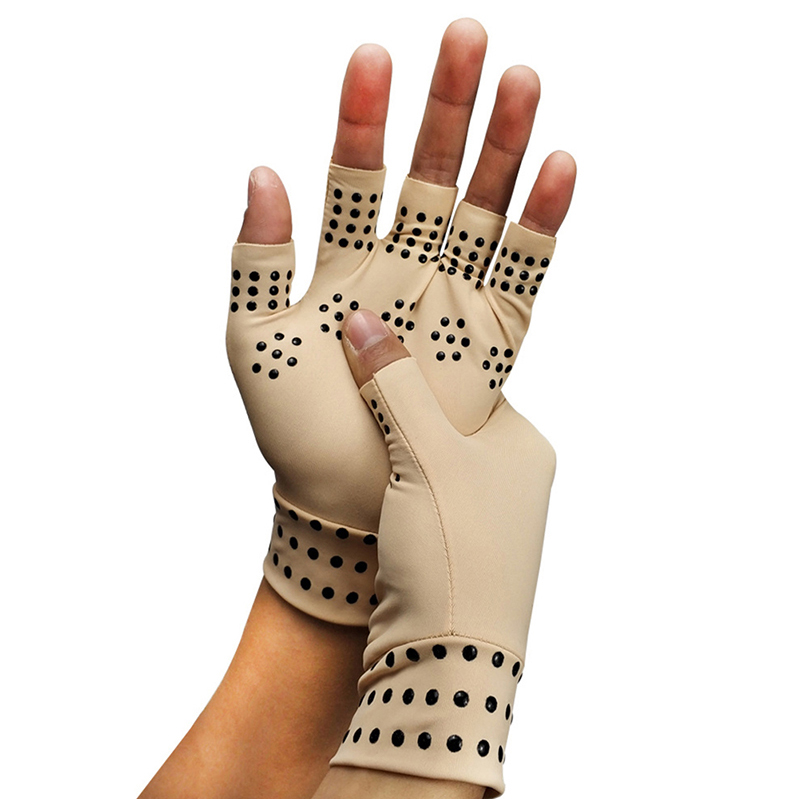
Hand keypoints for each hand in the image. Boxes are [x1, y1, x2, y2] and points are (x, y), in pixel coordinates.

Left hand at [228, 19, 574, 623]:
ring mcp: (452, 294)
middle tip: (465, 36)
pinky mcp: (495, 330)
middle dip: (447, 106)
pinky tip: (558, 165)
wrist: (345, 496)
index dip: (363, 115)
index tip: (372, 56)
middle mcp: (403, 266)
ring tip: (520, 79)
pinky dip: (541, 220)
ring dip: (503, 145)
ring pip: (484, 204)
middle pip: (430, 171)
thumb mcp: (254, 339)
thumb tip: (264, 170)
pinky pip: (525, 266)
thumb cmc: (294, 427)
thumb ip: (258, 258)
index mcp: (344, 261)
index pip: (356, 170)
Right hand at [330, 314, 552, 794]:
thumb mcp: (424, 456)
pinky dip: (389, 485)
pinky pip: (417, 498)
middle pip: (446, 420)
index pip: (468, 382)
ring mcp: (487, 519)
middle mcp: (512, 480)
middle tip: (349, 382)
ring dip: (390, 449)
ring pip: (428, 461)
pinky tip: (358, 482)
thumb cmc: (454, 556)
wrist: (447, 666)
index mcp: (523, 446)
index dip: (418, 362)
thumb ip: (395, 385)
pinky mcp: (456, 550)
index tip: (373, 346)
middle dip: (399, 404)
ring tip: (347, 429)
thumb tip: (364, 321)